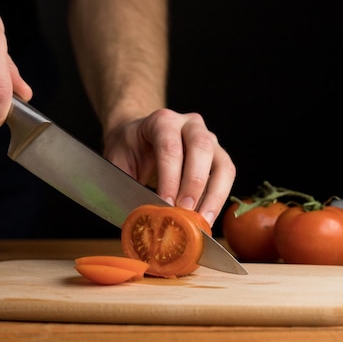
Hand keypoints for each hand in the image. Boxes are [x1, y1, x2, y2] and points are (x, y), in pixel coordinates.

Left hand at [102, 108, 236, 225]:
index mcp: (161, 121)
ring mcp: (208, 139)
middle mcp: (189, 125)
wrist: (136, 136)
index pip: (170, 146)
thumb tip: (140, 217)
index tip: (166, 203)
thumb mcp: (116, 162)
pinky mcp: (217, 156)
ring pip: (222, 164)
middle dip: (194, 184)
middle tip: (185, 211)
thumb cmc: (127, 149)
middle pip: (201, 149)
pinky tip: (207, 217)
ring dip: (214, 195)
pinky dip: (219, 199)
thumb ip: (125, 185)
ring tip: (202, 221)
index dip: (169, 177)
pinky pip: (226, 176)